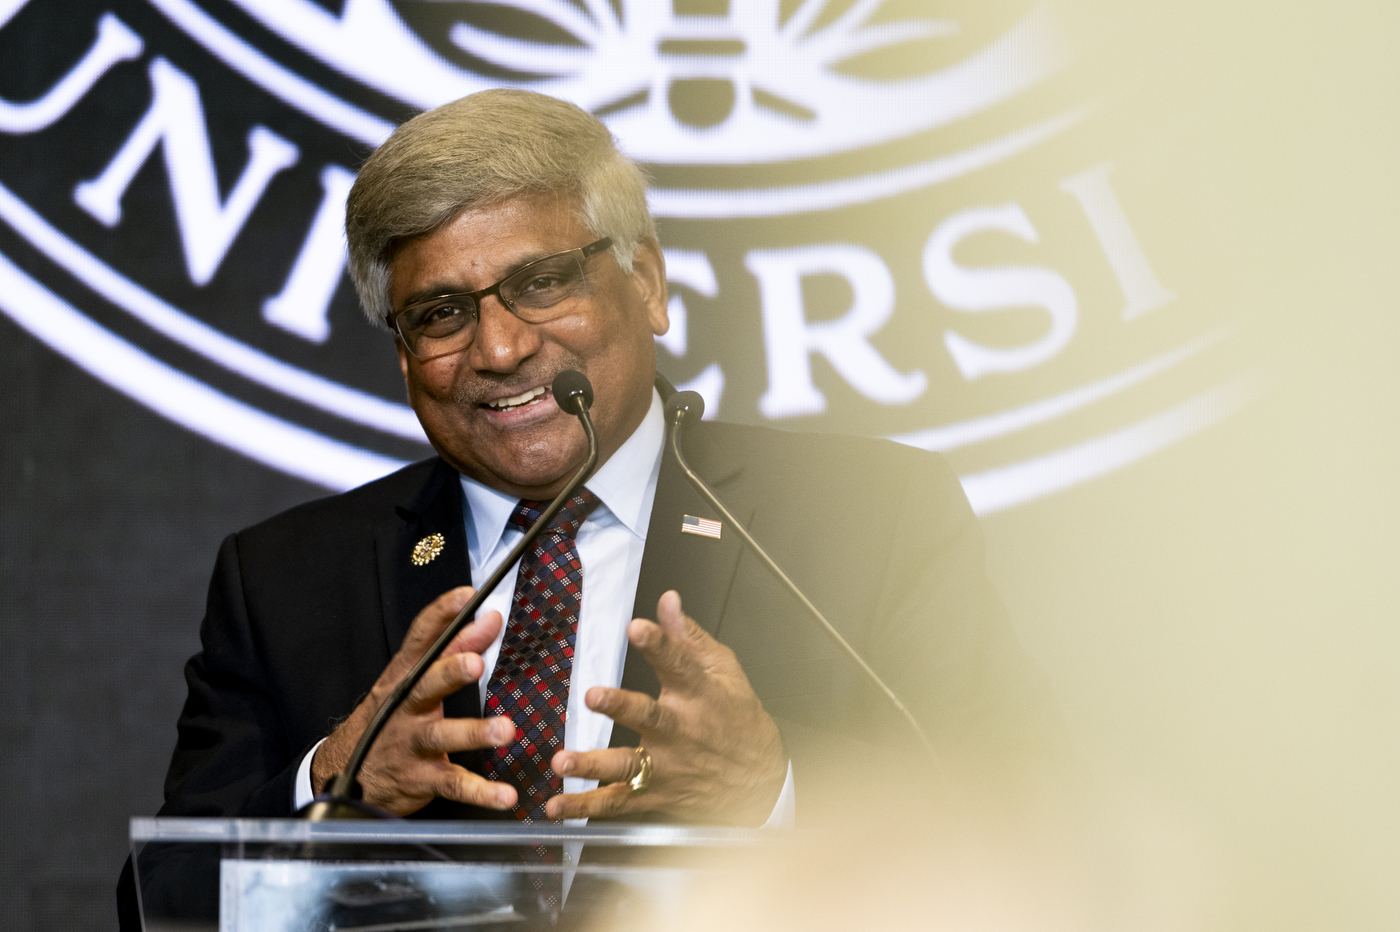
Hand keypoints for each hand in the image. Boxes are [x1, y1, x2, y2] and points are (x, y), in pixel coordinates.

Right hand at [311, 586, 517, 815]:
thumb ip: (455, 650)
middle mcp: (405, 707)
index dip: (442, 615)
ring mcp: (410, 744)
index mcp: (405, 676)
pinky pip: (453, 784)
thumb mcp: (415, 680)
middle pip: (426, 685)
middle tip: (476, 663)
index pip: (421, 639)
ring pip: (441, 736)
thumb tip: (489, 619)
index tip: (467, 595)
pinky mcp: (420, 778)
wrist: (349, 771)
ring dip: (474, 732)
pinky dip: (481, 792)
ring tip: (506, 730)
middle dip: (450, 673)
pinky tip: (506, 795)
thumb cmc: (393, 715)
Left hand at [545, 590, 786, 825]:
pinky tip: (556, 805)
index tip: (638, 627)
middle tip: (594, 696)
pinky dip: (585, 807)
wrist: (759, 781)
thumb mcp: (725, 671)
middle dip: (620, 706)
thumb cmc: (740, 720)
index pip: (680, 664)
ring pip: (627, 766)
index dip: (660, 644)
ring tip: (563, 761)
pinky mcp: (656, 793)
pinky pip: (617, 802)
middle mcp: (681, 730)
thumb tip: (667, 601)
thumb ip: (689, 638)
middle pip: (649, 716)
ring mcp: (667, 766)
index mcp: (699, 694)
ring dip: (593, 764)